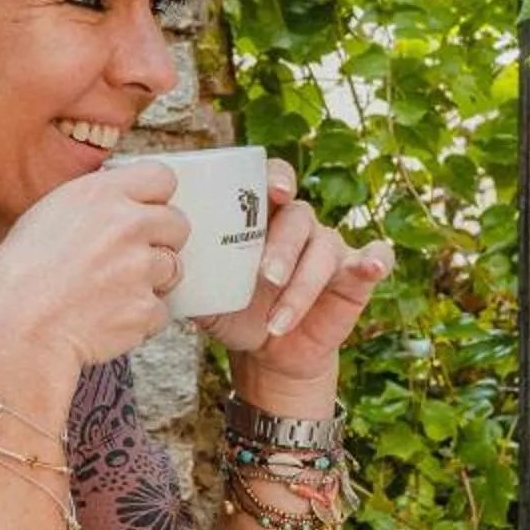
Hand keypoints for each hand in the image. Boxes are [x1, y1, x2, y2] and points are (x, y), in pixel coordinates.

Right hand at [0, 163, 189, 376]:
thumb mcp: (48, 215)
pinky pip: (160, 310)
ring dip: (152, 281)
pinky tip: (107, 319)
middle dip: (161, 241)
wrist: (11, 329)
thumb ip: (95, 205)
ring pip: (174, 268)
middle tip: (132, 258)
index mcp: (100, 194)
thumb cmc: (16, 276)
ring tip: (111, 293)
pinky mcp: (145, 309)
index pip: (161, 177)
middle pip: (178, 223)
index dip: (156, 197)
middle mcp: (127, 225)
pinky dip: (140, 318)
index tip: (145, 212)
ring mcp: (140, 268)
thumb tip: (122, 205)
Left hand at [199, 158, 392, 382]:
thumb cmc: (235, 311)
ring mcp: (329, 248)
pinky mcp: (354, 277)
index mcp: (263, 217)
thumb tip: (154, 270)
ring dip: (303, 285)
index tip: (272, 192)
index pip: (273, 180)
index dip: (276, 178)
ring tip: (278, 319)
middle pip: (299, 218)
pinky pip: (374, 260)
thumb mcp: (206, 294)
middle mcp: (299, 226)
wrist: (267, 352)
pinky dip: (375, 260)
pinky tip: (370, 268)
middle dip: (282, 247)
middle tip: (264, 277)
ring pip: (325, 249)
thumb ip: (187, 276)